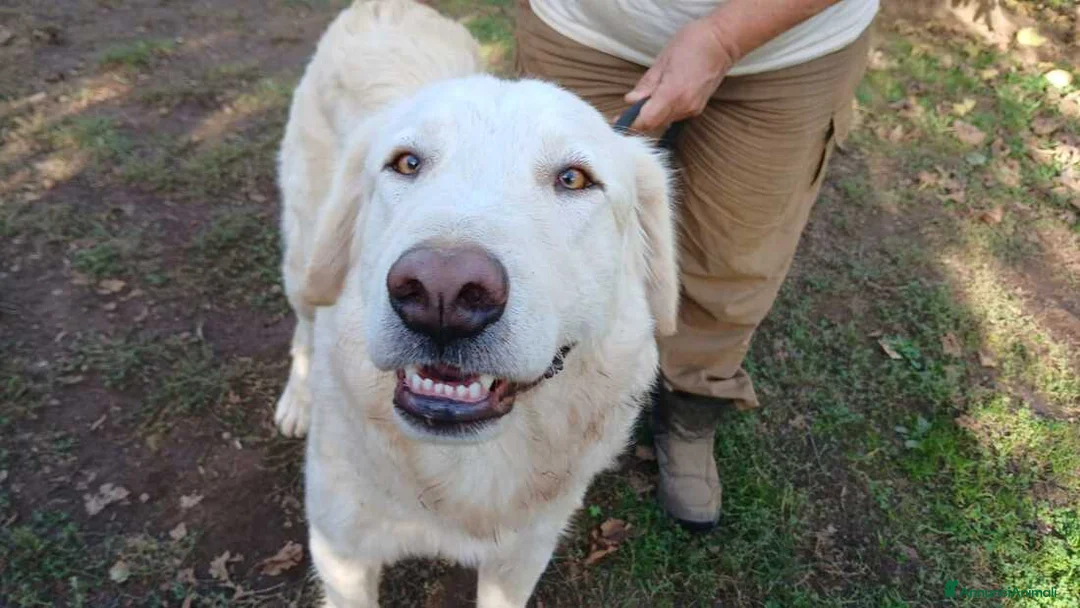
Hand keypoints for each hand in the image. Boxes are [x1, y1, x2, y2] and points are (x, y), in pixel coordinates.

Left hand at [624, 17, 737, 132]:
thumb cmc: (692, 43)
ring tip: (642, 103)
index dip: (630, 123)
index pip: (647, 120)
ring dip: (651, 116)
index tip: (617, 121)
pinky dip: (663, 112)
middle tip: (624, 113)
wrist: (723, 42)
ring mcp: (692, 109)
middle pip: (654, 123)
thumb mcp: (662, 60)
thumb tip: (630, 101)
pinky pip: (674, 116)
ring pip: (664, 121)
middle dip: (638, 121)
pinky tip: (658, 101)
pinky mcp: (697, 108)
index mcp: (673, 93)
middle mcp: (684, 106)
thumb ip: (646, 84)